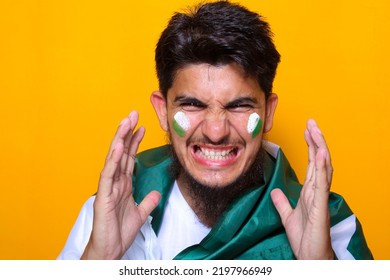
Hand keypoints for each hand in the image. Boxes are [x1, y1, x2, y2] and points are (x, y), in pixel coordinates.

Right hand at [81, 111, 160, 258]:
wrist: (111, 250)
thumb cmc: (119, 231)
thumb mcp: (140, 213)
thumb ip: (148, 201)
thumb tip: (157, 192)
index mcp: (123, 184)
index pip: (129, 158)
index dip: (135, 142)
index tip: (142, 127)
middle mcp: (115, 182)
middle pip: (121, 152)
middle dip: (127, 132)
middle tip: (133, 114)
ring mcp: (108, 187)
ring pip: (113, 158)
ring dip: (120, 139)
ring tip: (126, 121)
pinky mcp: (104, 195)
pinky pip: (108, 174)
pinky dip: (113, 159)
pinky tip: (119, 145)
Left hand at [270, 119, 333, 258]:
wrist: (309, 256)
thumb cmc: (304, 238)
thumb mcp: (288, 215)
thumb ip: (282, 202)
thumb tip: (274, 191)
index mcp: (310, 191)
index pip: (311, 163)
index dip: (310, 146)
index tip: (307, 129)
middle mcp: (317, 190)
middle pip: (319, 159)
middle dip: (316, 140)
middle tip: (311, 122)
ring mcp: (320, 196)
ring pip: (323, 166)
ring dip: (320, 147)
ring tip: (315, 129)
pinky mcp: (320, 205)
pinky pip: (321, 182)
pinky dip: (321, 167)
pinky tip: (320, 153)